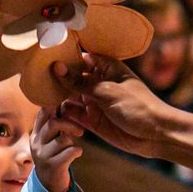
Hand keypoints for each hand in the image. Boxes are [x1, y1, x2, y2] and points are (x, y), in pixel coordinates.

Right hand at [31, 106, 83, 191]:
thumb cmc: (53, 157)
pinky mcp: (53, 166)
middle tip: (79, 131)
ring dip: (72, 143)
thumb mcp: (49, 140)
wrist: (49, 184)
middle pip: (54, 124)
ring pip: (63, 139)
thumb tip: (66, 103)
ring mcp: (43, 155)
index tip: (67, 104)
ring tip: (72, 148)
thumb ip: (55, 124)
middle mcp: (37, 143)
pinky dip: (77, 151)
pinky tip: (76, 154)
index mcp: (36, 134)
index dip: (55, 105)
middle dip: (70, 125)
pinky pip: (70, 152)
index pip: (43, 113)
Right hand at [55, 55, 176, 158]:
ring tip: (43, 99)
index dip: (64, 56)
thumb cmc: (138, 106)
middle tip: (36, 80)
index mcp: (106, 68)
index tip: (43, 56)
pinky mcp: (93, 121)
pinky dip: (64, 115)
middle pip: (72, 78)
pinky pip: (74, 115)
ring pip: (69, 97)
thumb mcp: (107, 91)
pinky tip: (53, 114)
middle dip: (56, 79)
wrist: (155, 135)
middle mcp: (98, 83)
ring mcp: (95, 102)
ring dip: (58, 98)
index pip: (81, 57)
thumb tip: (57, 67)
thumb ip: (80, 82)